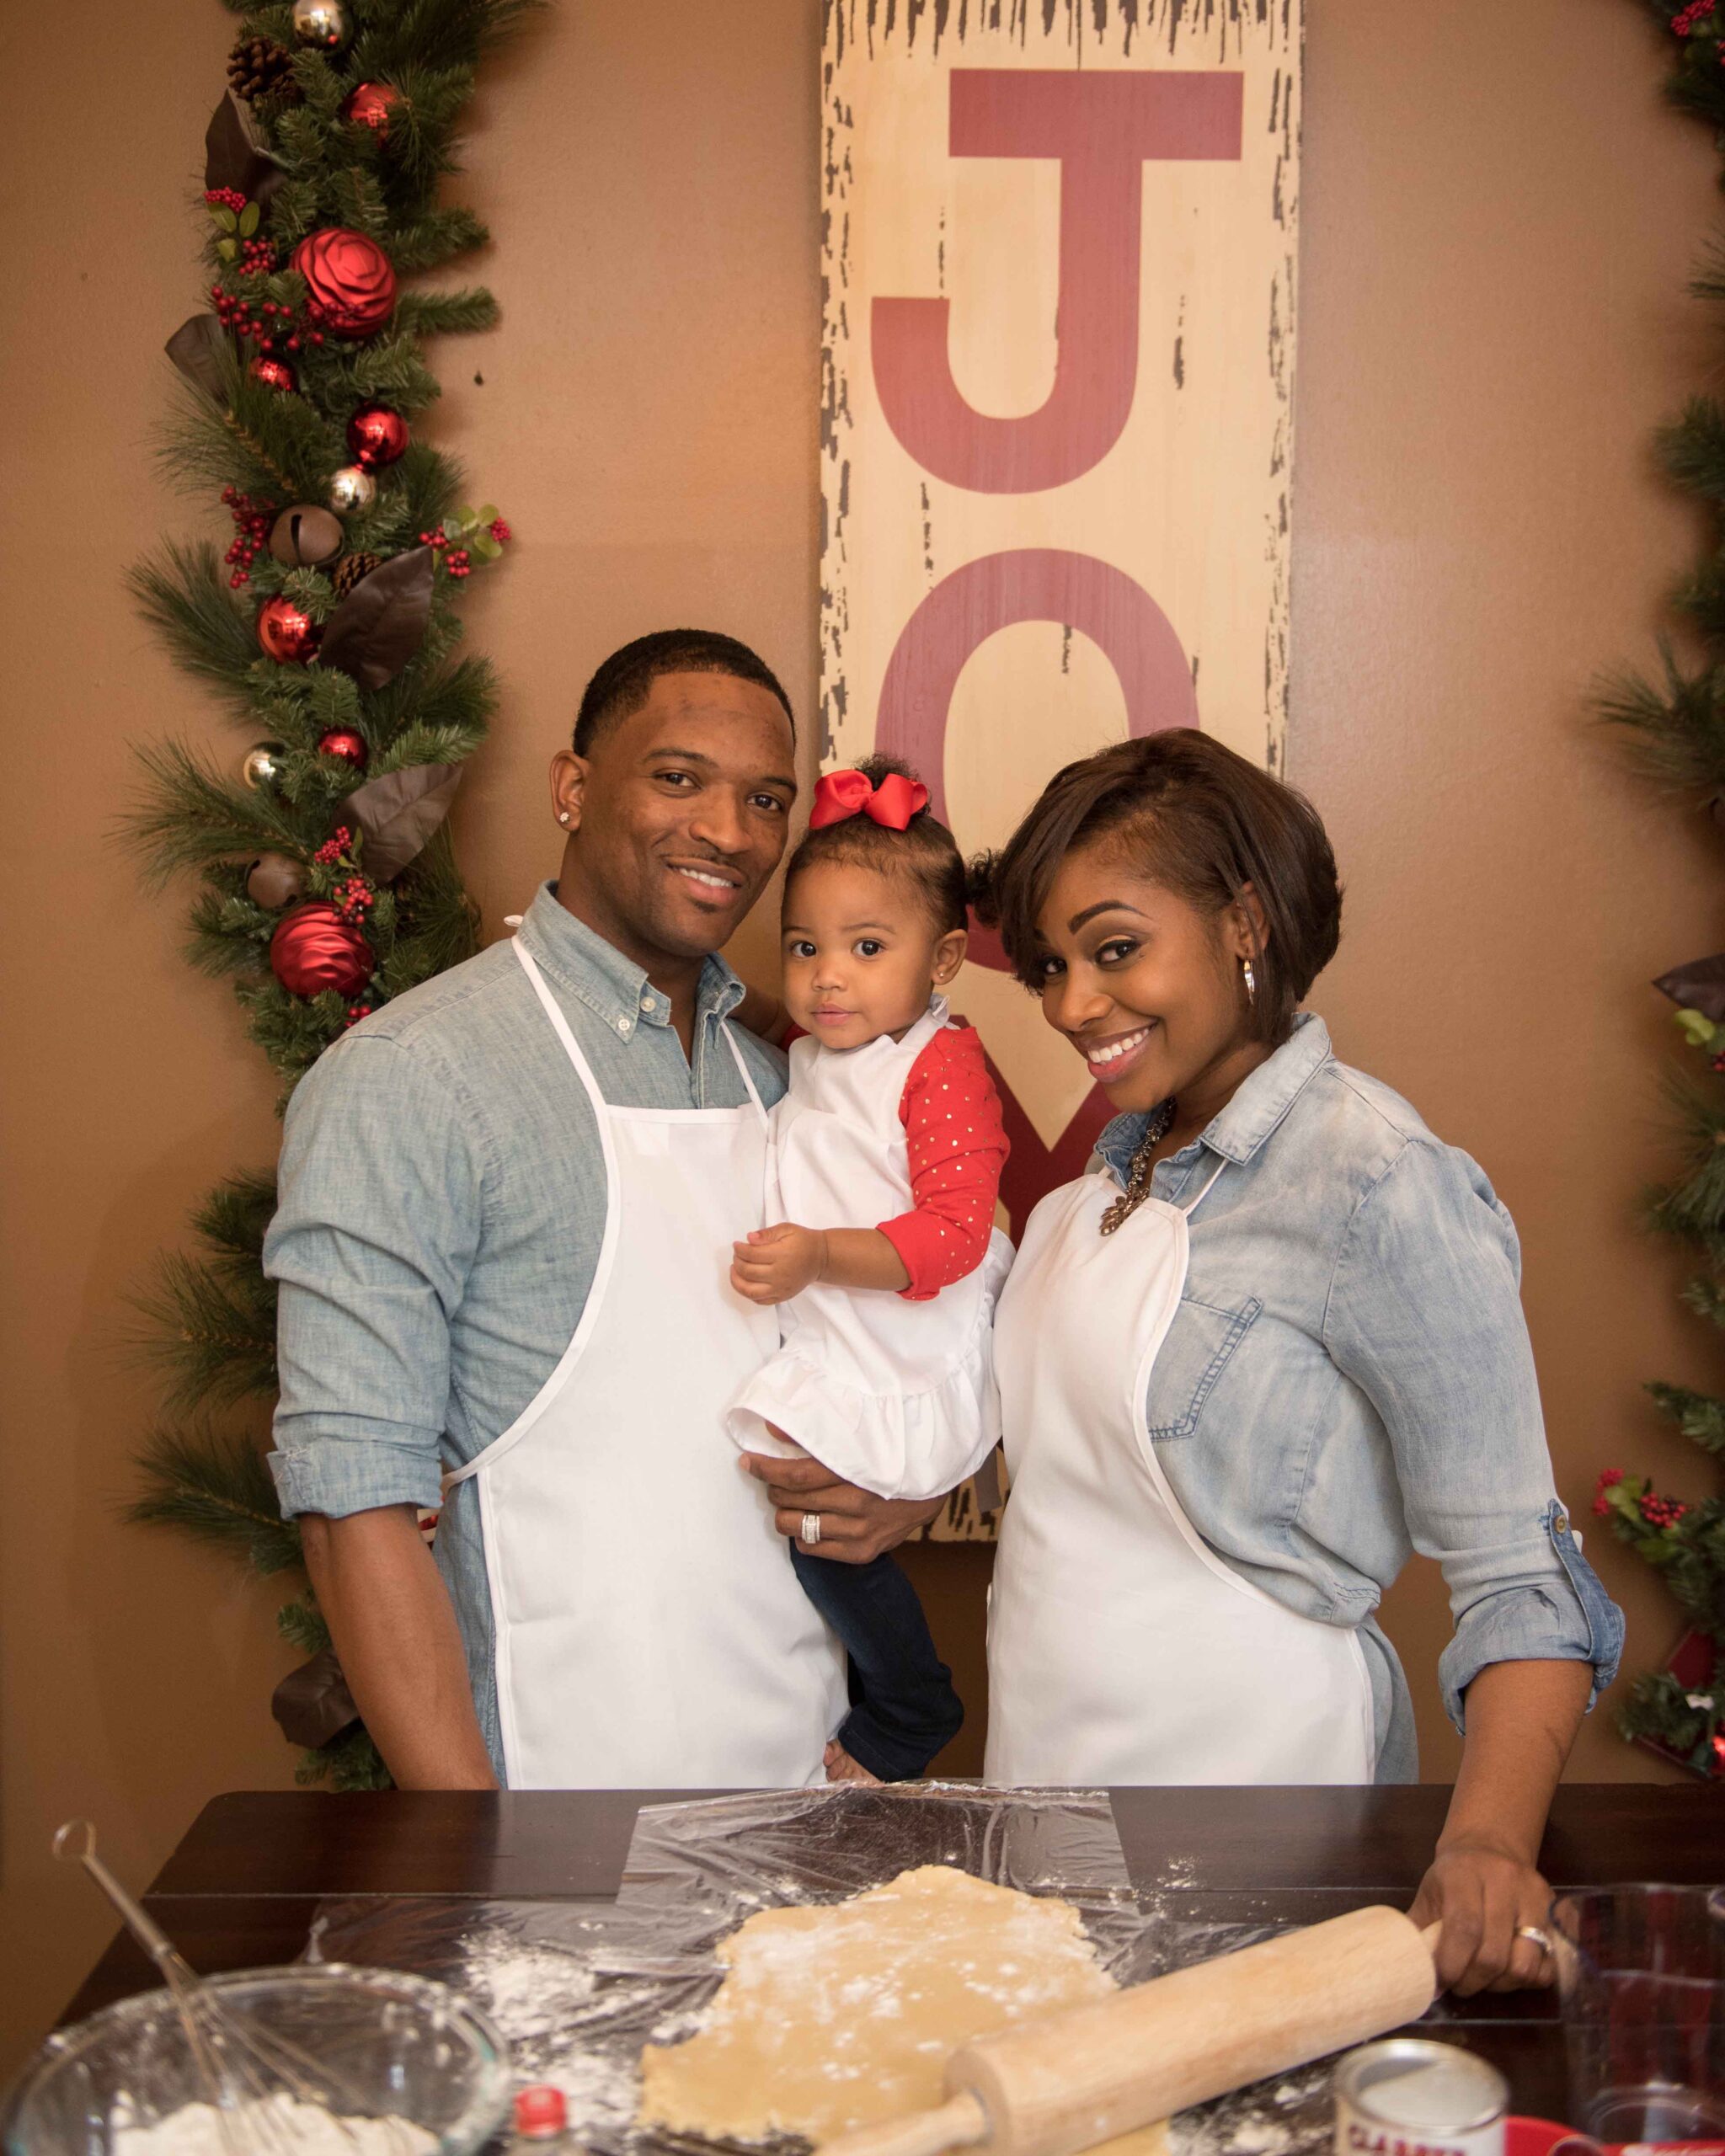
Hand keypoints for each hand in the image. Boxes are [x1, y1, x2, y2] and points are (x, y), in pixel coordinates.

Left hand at [731, 1222, 825, 1304]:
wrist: (821, 1258)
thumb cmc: (803, 1242)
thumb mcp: (786, 1229)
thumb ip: (767, 1233)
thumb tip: (749, 1238)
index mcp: (781, 1255)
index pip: (751, 1254)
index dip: (739, 1249)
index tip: (737, 1245)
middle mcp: (780, 1274)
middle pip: (748, 1272)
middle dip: (737, 1262)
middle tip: (737, 1255)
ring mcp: (781, 1288)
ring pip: (750, 1291)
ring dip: (737, 1282)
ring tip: (735, 1271)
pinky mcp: (782, 1296)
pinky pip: (760, 1301)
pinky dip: (749, 1294)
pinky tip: (746, 1283)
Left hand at [739, 1451, 944, 1562]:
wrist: (933, 1484)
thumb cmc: (891, 1454)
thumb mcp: (860, 1438)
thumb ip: (817, 1434)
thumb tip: (773, 1429)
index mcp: (856, 1469)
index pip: (796, 1475)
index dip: (766, 1469)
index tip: (749, 1462)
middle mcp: (858, 1502)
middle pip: (792, 1500)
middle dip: (774, 1488)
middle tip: (774, 1480)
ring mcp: (861, 1531)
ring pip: (796, 1527)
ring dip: (784, 1513)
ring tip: (790, 1502)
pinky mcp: (864, 1551)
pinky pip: (813, 1549)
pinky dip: (803, 1535)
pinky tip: (811, 1521)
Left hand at [1408, 1836, 1557, 1995]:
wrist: (1491, 1845)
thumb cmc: (1453, 1875)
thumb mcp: (1430, 1892)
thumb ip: (1419, 1928)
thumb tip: (1409, 1970)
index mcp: (1465, 1873)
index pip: (1464, 1928)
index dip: (1452, 1964)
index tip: (1441, 1982)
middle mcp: (1505, 1883)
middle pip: (1494, 1954)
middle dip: (1474, 1981)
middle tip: (1460, 1985)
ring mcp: (1535, 1898)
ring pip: (1525, 1965)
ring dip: (1501, 1984)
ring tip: (1485, 1980)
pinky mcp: (1556, 1914)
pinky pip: (1550, 1966)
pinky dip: (1528, 1980)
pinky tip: (1509, 1972)